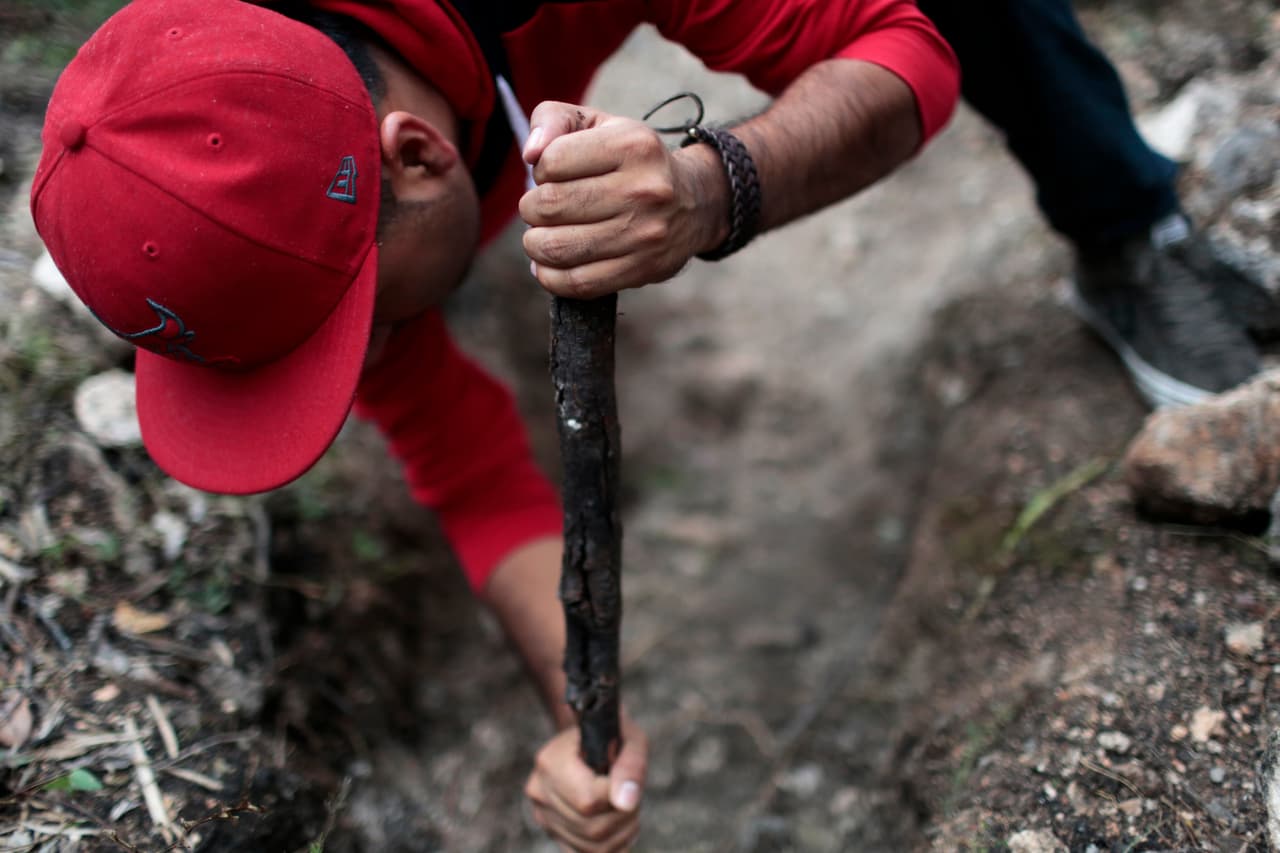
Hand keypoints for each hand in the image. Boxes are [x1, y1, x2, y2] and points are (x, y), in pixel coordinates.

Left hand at [519, 101, 728, 298]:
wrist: (695, 204)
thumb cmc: (633, 161)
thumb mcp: (599, 124)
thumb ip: (554, 119)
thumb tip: (530, 153)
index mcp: (631, 145)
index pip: (552, 161)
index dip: (540, 171)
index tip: (552, 176)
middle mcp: (642, 189)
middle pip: (550, 206)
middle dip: (532, 209)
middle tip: (540, 209)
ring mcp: (644, 234)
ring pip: (557, 247)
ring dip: (536, 244)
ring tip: (541, 237)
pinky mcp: (641, 269)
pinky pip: (577, 283)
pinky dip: (550, 277)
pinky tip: (549, 265)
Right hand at [525, 708, 647, 851]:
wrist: (591, 740)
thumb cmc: (614, 737)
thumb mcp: (631, 739)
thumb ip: (631, 766)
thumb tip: (626, 803)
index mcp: (551, 761)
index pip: (588, 800)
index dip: (618, 798)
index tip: (628, 782)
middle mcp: (539, 789)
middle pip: (591, 827)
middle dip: (624, 817)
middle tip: (632, 794)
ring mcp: (542, 814)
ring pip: (591, 846)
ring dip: (621, 833)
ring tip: (626, 808)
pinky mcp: (551, 831)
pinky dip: (610, 845)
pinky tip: (617, 824)